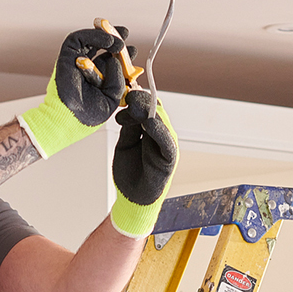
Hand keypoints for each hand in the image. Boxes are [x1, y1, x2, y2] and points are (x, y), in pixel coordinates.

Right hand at [18, 26, 128, 157]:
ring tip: (119, 42)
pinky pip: (80, 39)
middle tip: (125, 34)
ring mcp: (76, 61)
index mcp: (97, 78)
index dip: (121, 53)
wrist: (69, 119)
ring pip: (91, 39)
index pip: (110, 60)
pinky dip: (95, 36)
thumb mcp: (112, 98)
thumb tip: (116, 61)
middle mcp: (87, 68)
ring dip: (106, 36)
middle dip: (114, 38)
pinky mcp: (67, 55)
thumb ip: (118, 80)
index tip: (133, 50)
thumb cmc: (88, 115)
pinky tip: (108, 42)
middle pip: (101, 47)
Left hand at [110, 89, 178, 236]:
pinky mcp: (169, 159)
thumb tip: (128, 108)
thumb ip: (129, 128)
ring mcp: (167, 146)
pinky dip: (159, 131)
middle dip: (141, 101)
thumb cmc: (130, 174)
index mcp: (150, 131)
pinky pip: (167, 142)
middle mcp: (161, 136)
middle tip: (127, 95)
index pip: (147, 108)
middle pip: (156, 111)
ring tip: (134, 103)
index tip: (123, 91)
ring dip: (148, 111)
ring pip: (162, 122)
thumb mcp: (124, 145)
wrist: (131, 200)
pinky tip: (149, 123)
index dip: (137, 98)